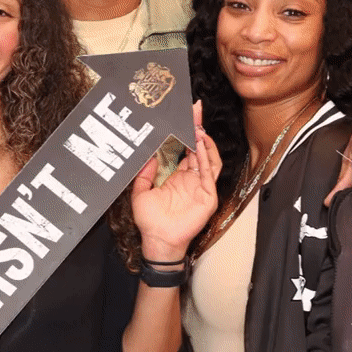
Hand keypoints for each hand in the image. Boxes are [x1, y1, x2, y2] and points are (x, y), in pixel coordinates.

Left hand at [131, 102, 220, 259]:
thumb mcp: (140, 192)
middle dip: (197, 128)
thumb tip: (148, 155)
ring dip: (204, 142)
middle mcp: (191, 179)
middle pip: (198, 148)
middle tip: (195, 110)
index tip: (184, 114)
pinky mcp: (208, 196)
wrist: (158, 241)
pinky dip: (207, 158)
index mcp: (177, 176)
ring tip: (197, 127)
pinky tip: (200, 145)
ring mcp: (201, 186)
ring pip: (209, 158)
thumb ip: (143, 174)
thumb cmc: (150, 221)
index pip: (185, 148)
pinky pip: (211, 173)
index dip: (185, 132)